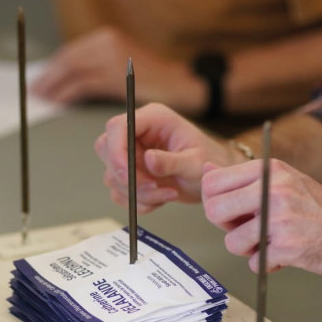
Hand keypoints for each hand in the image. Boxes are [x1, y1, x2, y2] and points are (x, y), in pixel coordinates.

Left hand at [31, 27, 206, 113]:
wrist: (180, 84)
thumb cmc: (154, 81)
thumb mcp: (123, 66)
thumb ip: (99, 67)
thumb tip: (69, 79)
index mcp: (107, 38)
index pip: (71, 52)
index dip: (52, 67)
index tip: (39, 79)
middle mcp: (107, 43)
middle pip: (67, 59)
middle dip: (48, 77)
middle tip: (34, 91)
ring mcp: (110, 57)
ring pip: (71, 71)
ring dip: (53, 86)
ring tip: (41, 99)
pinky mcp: (114, 76)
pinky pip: (81, 85)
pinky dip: (66, 94)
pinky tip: (57, 102)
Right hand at [95, 103, 242, 212]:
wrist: (214, 181)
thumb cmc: (210, 162)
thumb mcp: (196, 163)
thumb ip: (172, 161)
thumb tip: (148, 159)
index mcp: (153, 119)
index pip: (118, 127)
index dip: (116, 151)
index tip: (129, 175)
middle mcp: (138, 133)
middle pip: (107, 150)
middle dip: (126, 176)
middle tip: (153, 187)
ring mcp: (132, 154)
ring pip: (112, 176)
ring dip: (137, 193)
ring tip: (168, 194)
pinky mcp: (131, 174)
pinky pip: (120, 192)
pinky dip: (138, 202)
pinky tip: (161, 199)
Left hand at [201, 159, 321, 283]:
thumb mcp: (286, 183)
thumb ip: (245, 180)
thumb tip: (206, 169)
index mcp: (271, 170)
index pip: (213, 182)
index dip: (215, 202)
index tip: (231, 212)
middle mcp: (275, 189)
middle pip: (214, 210)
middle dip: (226, 228)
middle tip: (247, 231)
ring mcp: (282, 218)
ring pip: (232, 242)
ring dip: (248, 251)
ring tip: (272, 244)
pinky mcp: (289, 247)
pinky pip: (255, 263)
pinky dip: (267, 266)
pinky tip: (285, 257)